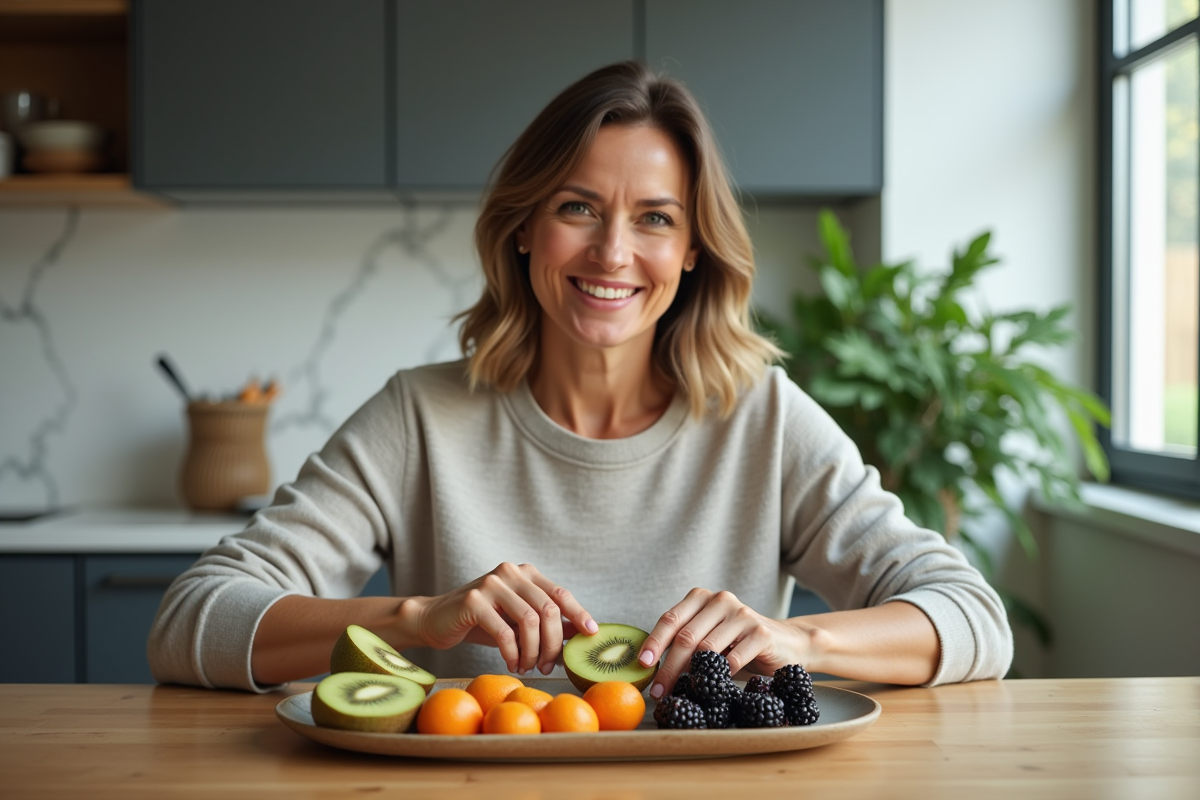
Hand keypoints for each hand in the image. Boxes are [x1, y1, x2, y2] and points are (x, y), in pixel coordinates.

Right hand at [406, 562, 596, 675]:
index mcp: (525, 573)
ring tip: (528, 667)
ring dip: (533, 652)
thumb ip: (546, 624)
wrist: (435, 620)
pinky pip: (504, 632)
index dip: (579, 614)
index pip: (560, 594)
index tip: (591, 635)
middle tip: (548, 667)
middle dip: (552, 644)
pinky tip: (511, 664)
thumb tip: (580, 636)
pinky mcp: (473, 600)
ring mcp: (492, 584)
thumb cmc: (481, 623)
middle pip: (548, 610)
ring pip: (529, 621)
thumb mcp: (517, 623)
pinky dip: (512, 654)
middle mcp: (511, 572)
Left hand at [638, 588, 813, 697]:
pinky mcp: (761, 631)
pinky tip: (716, 685)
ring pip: (707, 648)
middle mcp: (721, 600)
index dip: (654, 642)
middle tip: (658, 690)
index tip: (642, 664)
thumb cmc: (737, 643)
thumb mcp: (708, 636)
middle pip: (686, 636)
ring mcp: (742, 614)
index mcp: (701, 597)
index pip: (671, 619)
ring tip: (683, 692)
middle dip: (668, 667)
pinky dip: (722, 674)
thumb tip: (649, 665)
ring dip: (691, 675)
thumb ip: (684, 641)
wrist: (786, 643)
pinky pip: (734, 657)